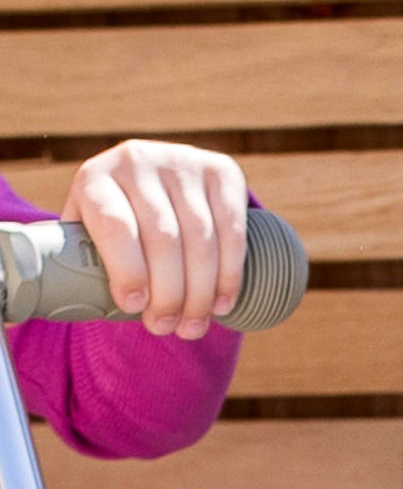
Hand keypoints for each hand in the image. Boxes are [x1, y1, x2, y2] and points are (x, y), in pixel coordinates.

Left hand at [60, 139, 247, 339]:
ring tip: (194, 324)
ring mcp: (184, 163)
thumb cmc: (121, 228)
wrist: (159, 184)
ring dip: (201, 292)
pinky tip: (222, 302)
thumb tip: (82, 306)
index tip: (133, 307)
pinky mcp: (223, 172)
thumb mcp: (92, 235)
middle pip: (164, 238)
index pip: (116, 226)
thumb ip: (86, 262)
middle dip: (169, 293)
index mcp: (97, 178)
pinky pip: (233, 231)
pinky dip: (230, 274)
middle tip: (167, 327)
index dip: (127, 271)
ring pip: (201, 239)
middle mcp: (138, 161)